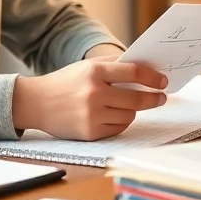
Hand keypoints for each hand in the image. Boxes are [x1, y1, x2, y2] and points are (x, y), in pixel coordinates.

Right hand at [12, 58, 167, 140]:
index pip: (133, 72)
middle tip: (161, 97)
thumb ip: (114, 66)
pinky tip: (115, 115)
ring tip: (129, 105)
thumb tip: (147, 70)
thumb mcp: (87, 67)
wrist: (37, 103)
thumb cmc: (66, 82)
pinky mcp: (90, 133)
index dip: (152, 77)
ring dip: (134, 110)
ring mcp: (92, 116)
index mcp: (94, 72)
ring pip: (129, 115)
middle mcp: (93, 94)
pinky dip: (121, 122)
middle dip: (153, 98)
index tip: (163, 81)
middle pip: (136, 98)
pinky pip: (118, 128)